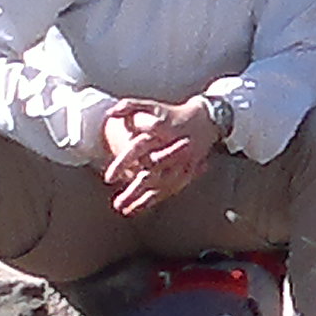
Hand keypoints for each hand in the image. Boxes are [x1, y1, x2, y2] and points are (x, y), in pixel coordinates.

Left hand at [103, 96, 216, 215]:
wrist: (206, 120)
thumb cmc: (175, 115)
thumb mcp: (153, 106)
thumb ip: (131, 107)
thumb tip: (110, 113)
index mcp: (162, 134)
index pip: (138, 151)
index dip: (123, 165)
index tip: (109, 178)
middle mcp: (172, 151)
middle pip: (149, 175)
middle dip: (133, 192)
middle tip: (117, 203)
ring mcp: (181, 165)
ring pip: (159, 187)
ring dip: (141, 200)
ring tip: (123, 209)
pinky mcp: (188, 173)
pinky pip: (169, 190)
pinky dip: (154, 199)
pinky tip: (139, 207)